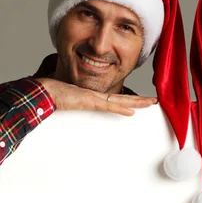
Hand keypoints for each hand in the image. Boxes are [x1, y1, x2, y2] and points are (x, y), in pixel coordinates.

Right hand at [38, 78, 156, 116]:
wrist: (45, 90)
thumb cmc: (55, 96)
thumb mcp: (71, 102)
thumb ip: (79, 104)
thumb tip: (80, 107)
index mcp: (94, 97)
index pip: (117, 99)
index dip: (130, 99)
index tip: (142, 102)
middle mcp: (97, 96)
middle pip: (124, 98)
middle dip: (140, 99)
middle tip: (155, 100)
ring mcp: (94, 97)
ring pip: (121, 100)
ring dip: (137, 102)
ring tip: (151, 103)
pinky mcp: (89, 101)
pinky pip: (109, 106)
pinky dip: (121, 108)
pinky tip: (132, 112)